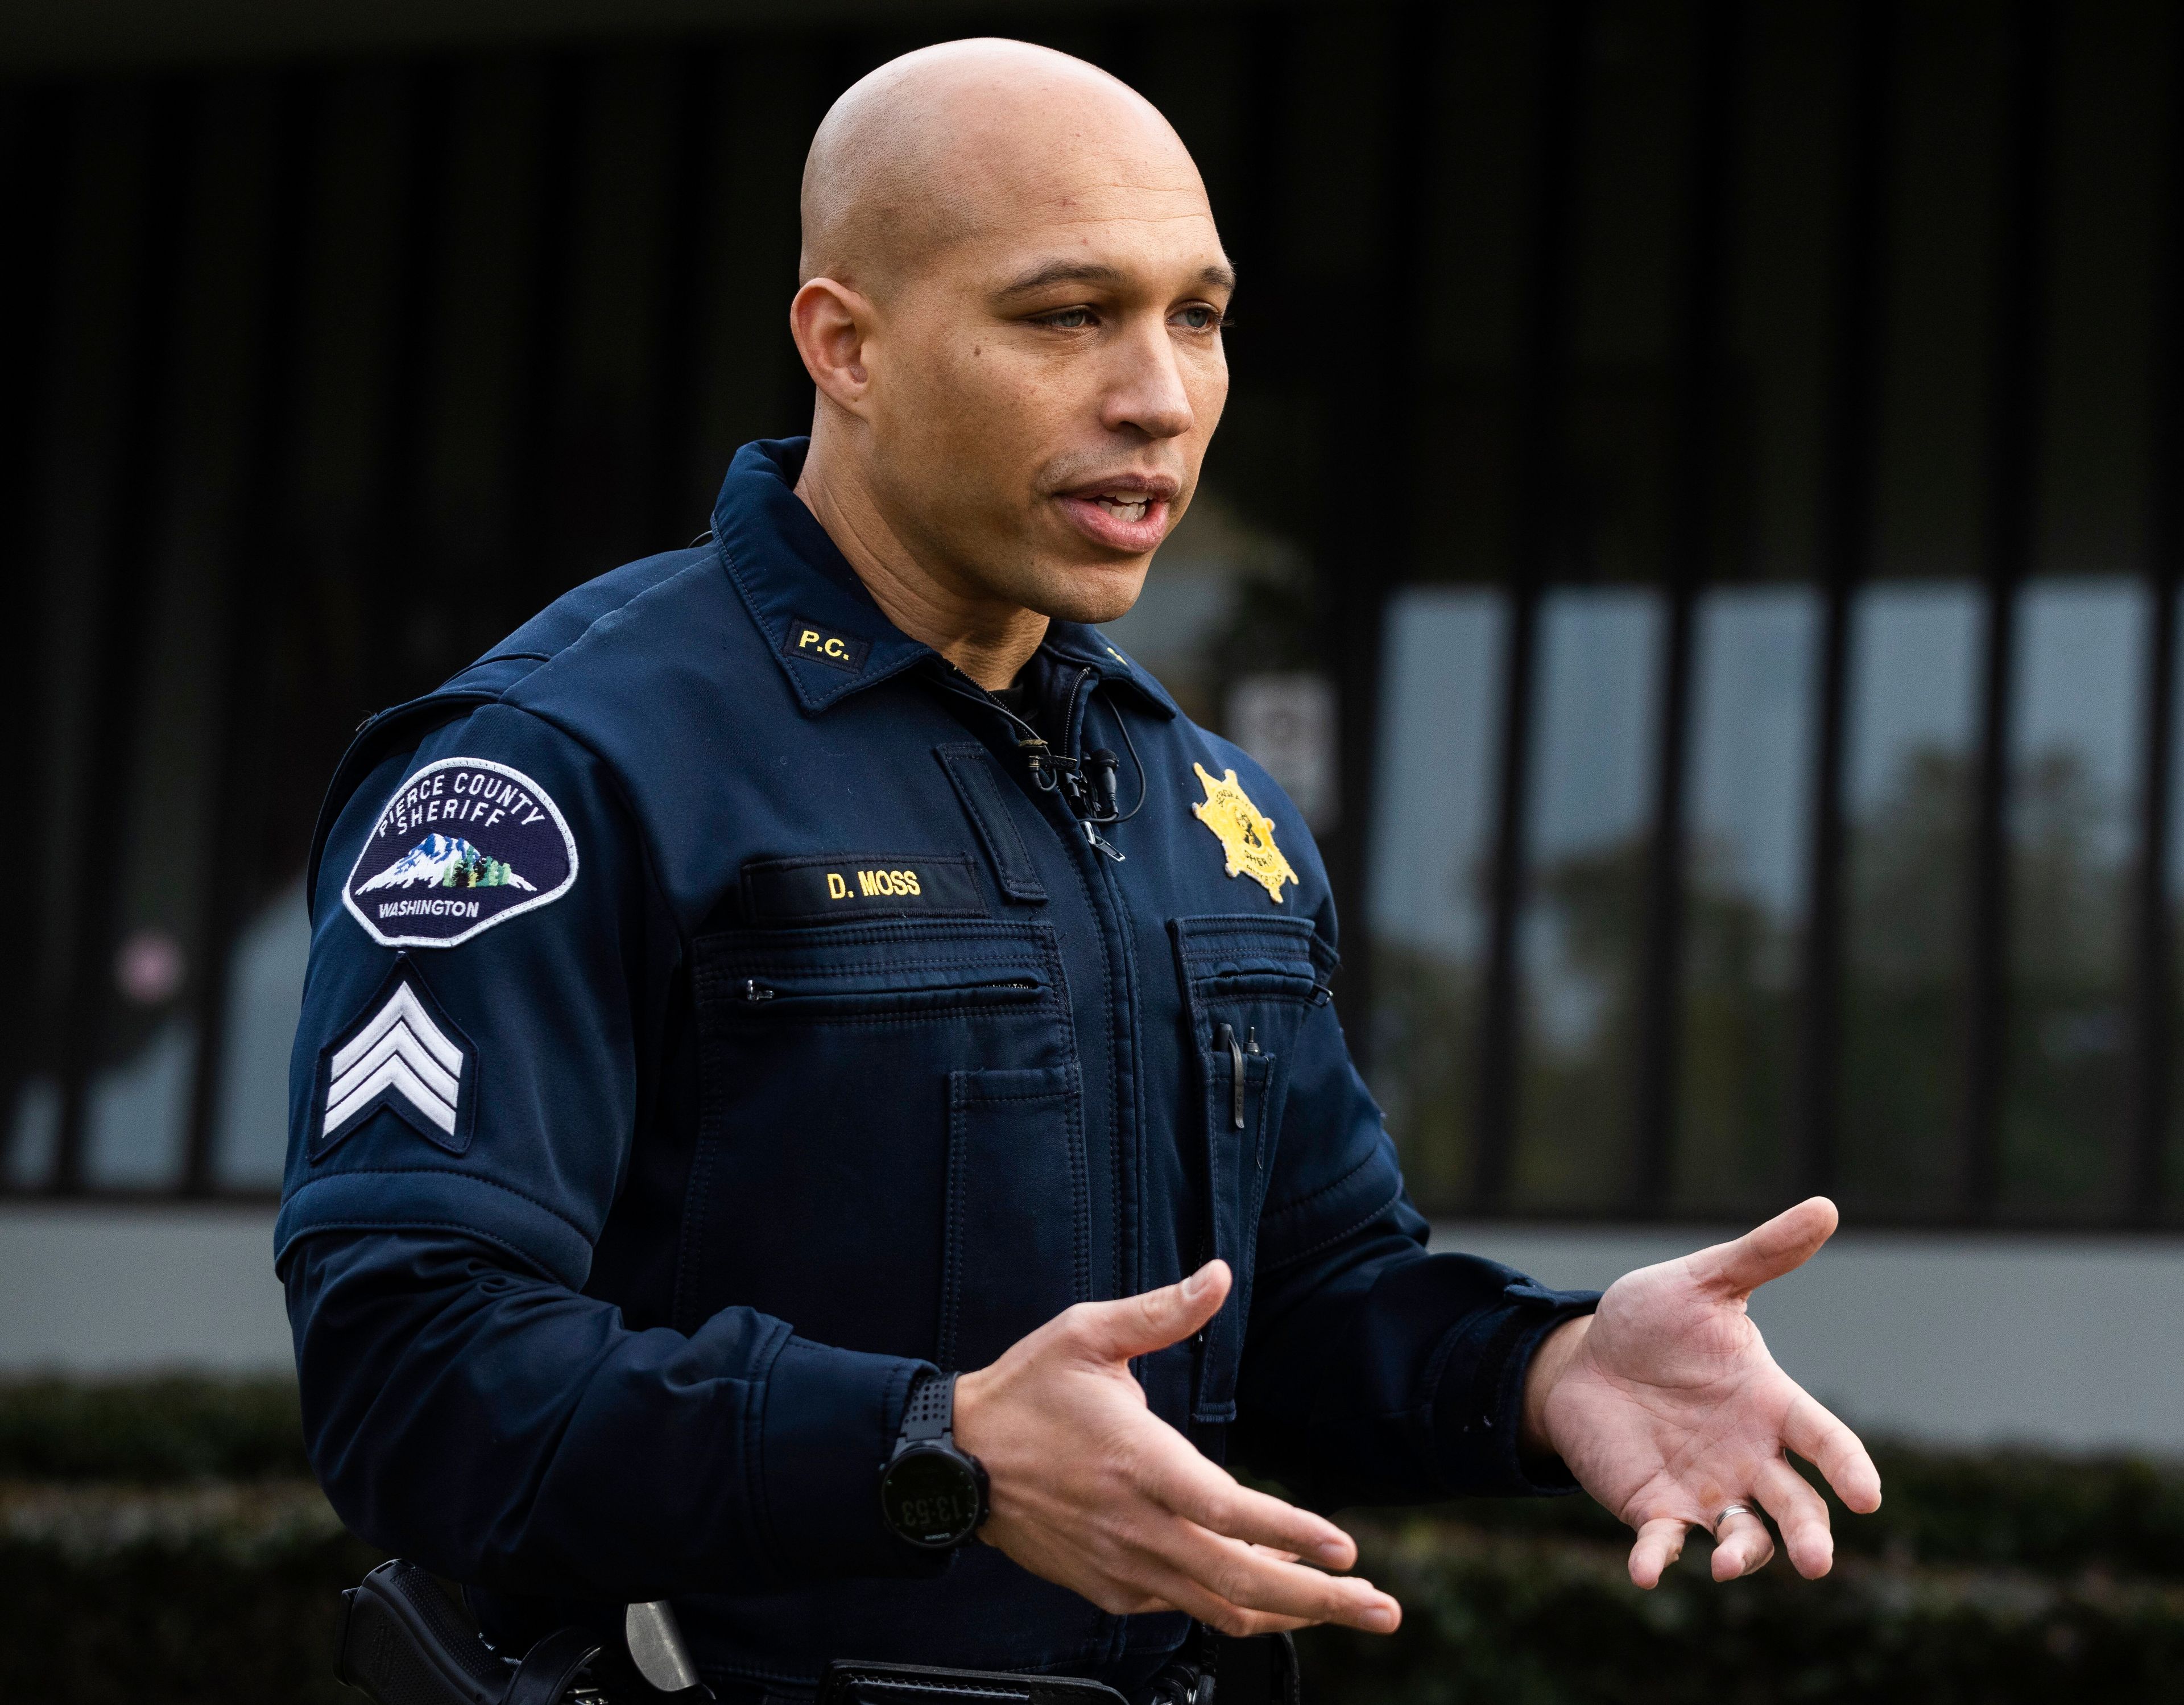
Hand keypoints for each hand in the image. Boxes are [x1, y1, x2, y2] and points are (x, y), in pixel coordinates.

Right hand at [953, 1260, 1402, 1637]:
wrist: (953, 1462)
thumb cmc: (1023, 1393)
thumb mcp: (1085, 1334)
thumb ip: (1160, 1311)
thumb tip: (1218, 1275)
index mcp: (1136, 1461)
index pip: (1226, 1510)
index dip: (1289, 1534)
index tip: (1344, 1549)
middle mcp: (1135, 1526)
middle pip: (1240, 1581)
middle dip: (1322, 1603)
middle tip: (1380, 1609)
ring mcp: (1123, 1564)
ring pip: (1219, 1607)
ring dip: (1290, 1613)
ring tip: (1346, 1610)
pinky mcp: (1110, 1586)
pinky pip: (1184, 1607)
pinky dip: (1235, 1604)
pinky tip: (1270, 1588)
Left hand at [1521, 1197, 1882, 1588]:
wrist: (1586, 1358)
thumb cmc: (1655, 1321)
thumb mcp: (1702, 1283)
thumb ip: (1760, 1256)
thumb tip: (1825, 1207)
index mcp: (1770, 1403)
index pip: (1825, 1439)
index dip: (1849, 1468)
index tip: (1868, 1497)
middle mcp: (1749, 1456)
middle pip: (1795, 1504)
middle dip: (1808, 1533)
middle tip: (1817, 1562)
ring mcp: (1705, 1488)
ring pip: (1742, 1536)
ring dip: (1743, 1555)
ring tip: (1730, 1564)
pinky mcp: (1655, 1508)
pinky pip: (1665, 1543)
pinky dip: (1659, 1560)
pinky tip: (1646, 1572)